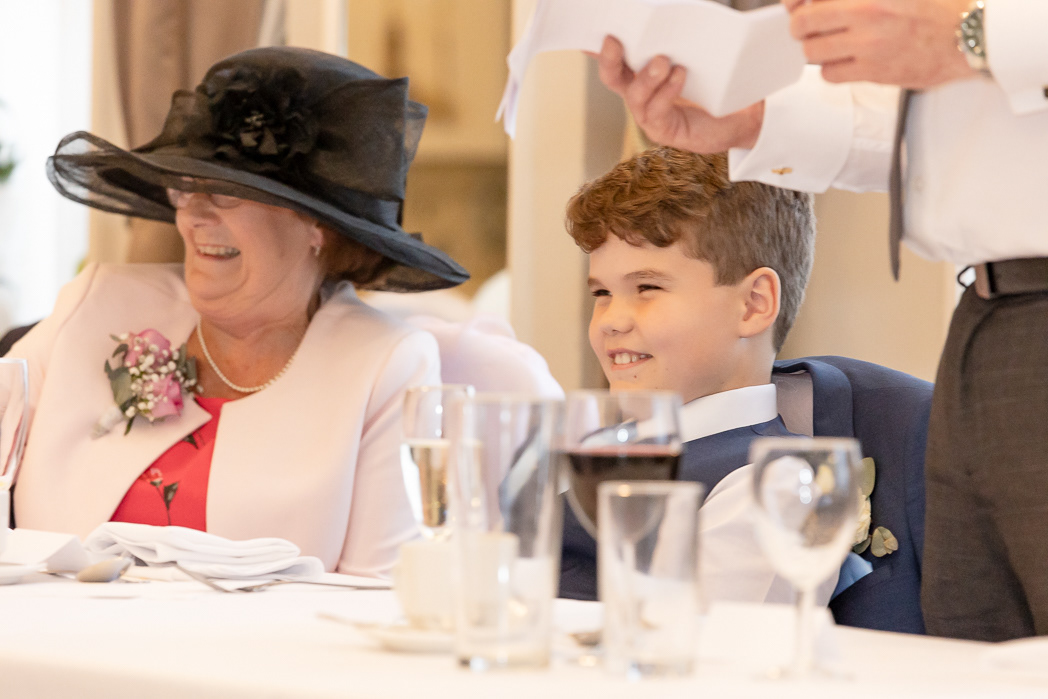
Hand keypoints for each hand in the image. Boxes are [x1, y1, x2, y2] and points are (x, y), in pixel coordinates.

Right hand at [595, 35, 764, 152]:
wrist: (744, 115)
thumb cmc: (719, 82)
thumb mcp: (696, 54)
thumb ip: (678, 39)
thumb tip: (671, 8)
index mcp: (640, 73)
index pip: (614, 58)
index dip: (598, 47)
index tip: (595, 29)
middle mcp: (639, 94)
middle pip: (612, 77)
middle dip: (609, 59)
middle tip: (613, 40)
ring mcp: (649, 115)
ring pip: (635, 95)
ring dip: (647, 75)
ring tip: (663, 60)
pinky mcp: (664, 130)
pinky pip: (657, 111)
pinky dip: (667, 91)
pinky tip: (679, 74)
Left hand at [783, 0, 974, 88]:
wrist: (972, 32)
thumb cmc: (939, 5)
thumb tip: (817, 1)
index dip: (795, 1)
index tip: (794, 4)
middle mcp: (867, 10)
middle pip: (803, 23)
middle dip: (801, 25)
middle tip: (807, 26)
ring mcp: (869, 42)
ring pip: (812, 51)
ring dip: (815, 48)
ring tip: (830, 43)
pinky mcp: (874, 70)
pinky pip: (830, 73)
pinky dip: (831, 69)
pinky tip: (844, 60)